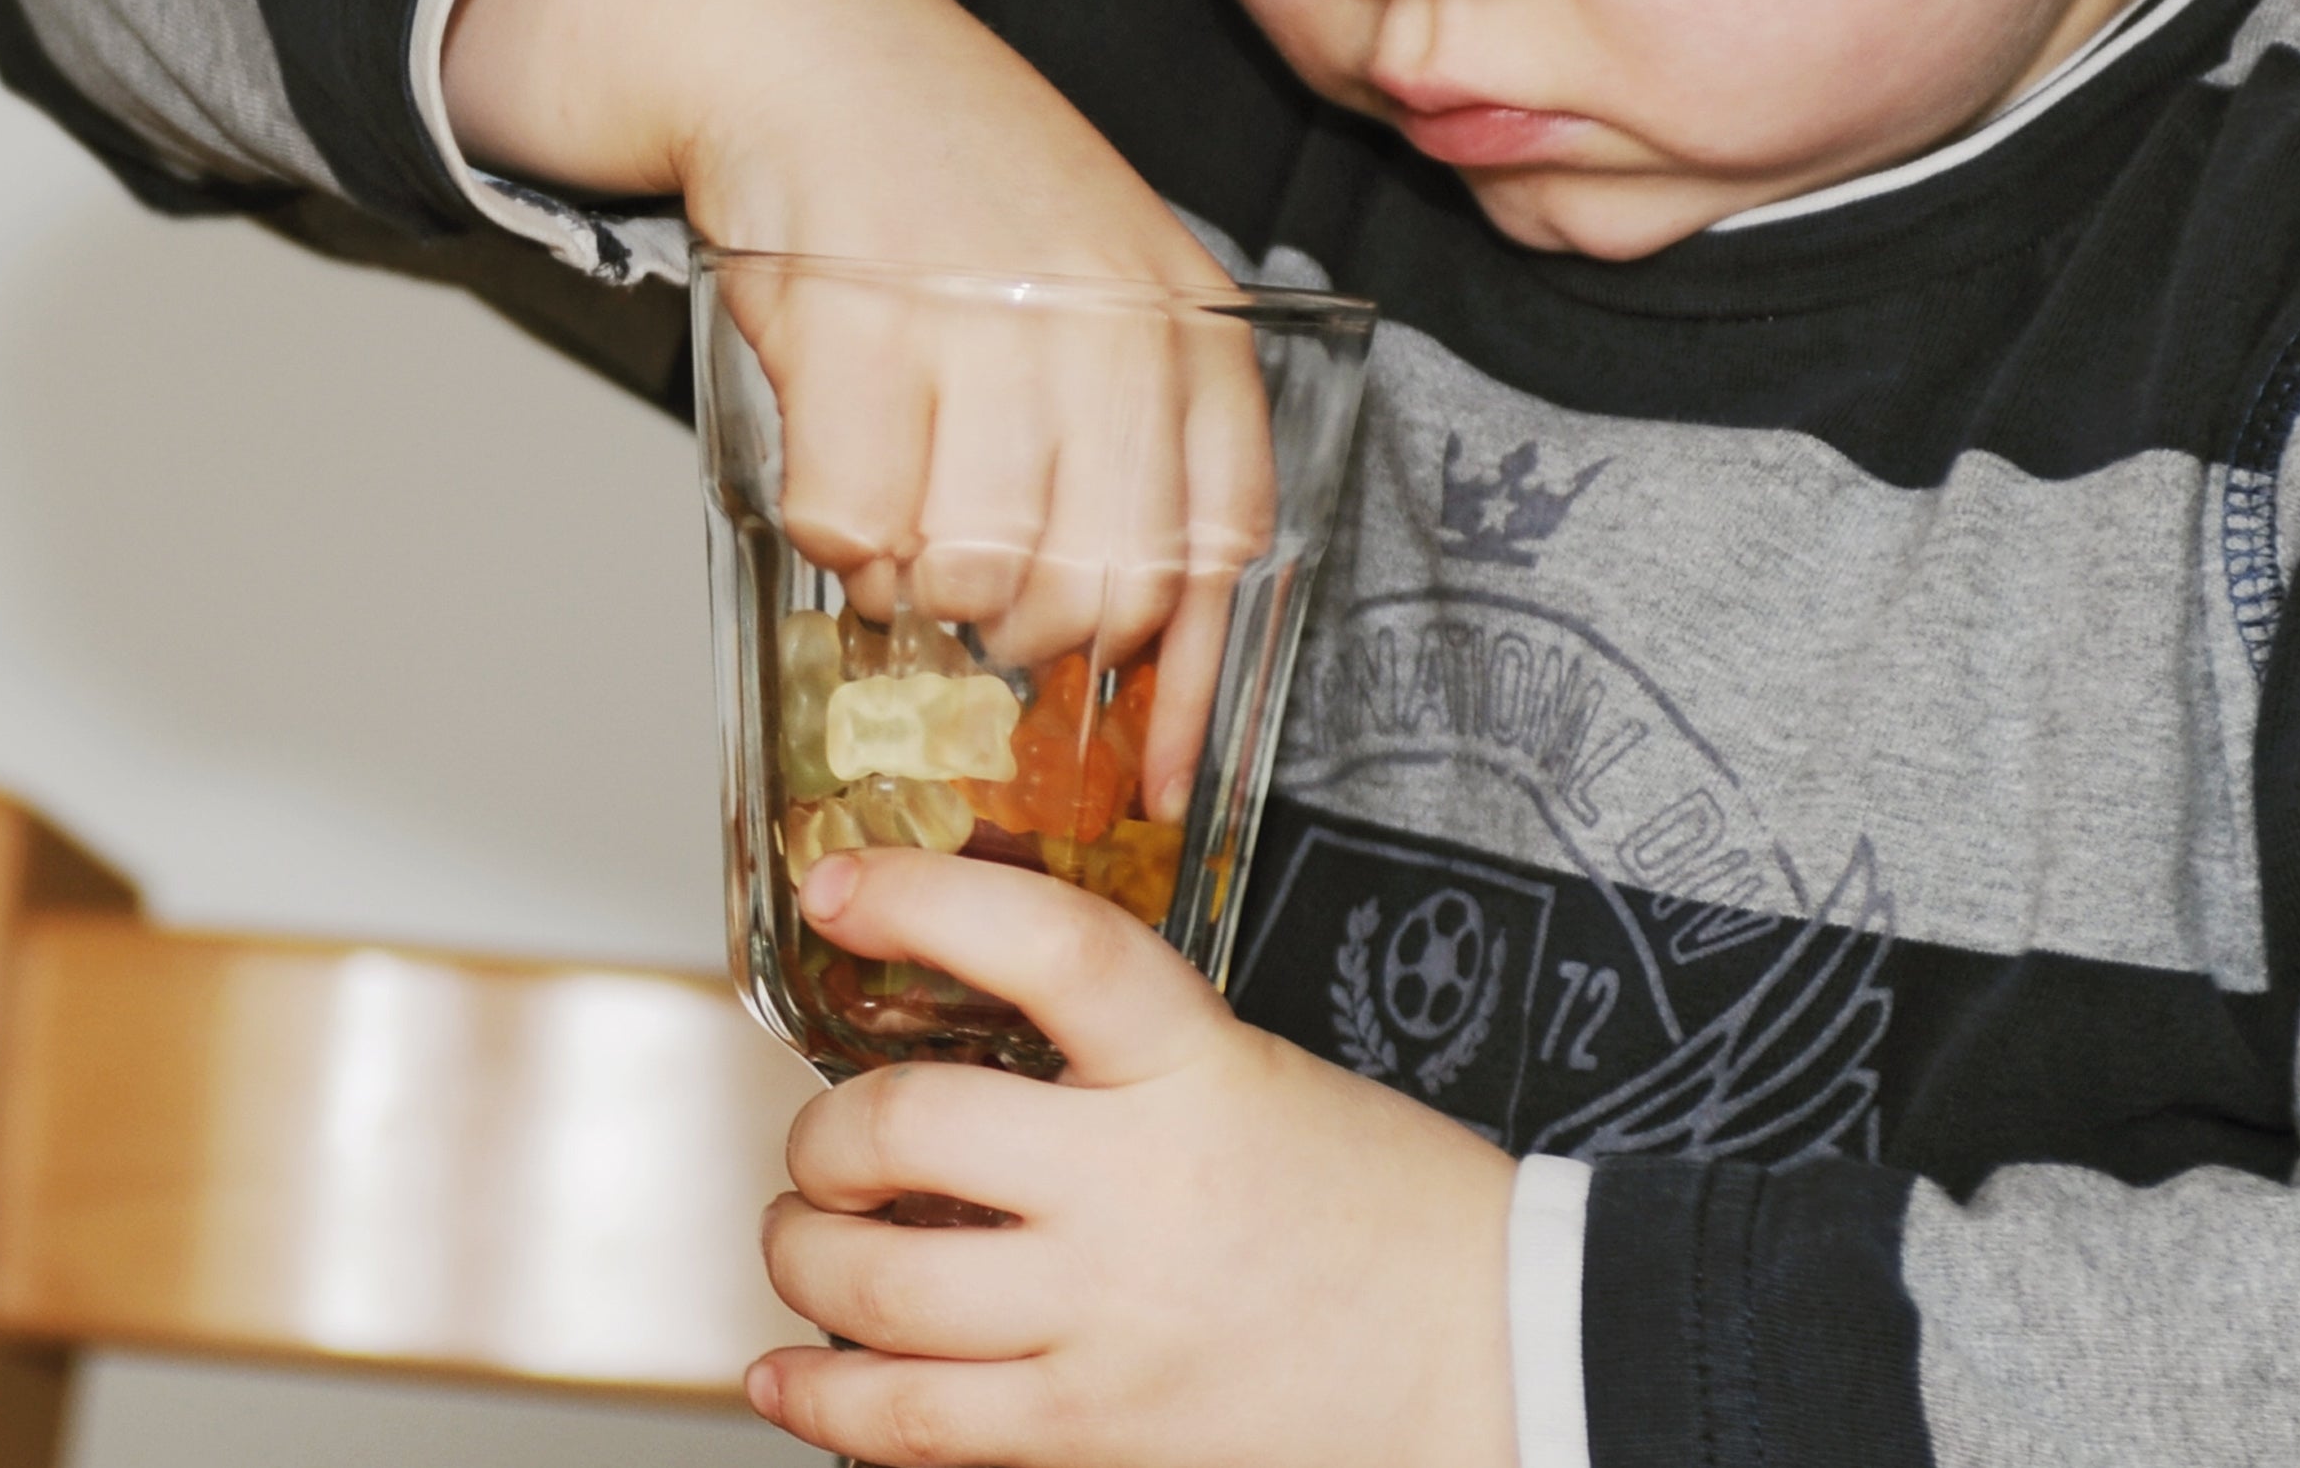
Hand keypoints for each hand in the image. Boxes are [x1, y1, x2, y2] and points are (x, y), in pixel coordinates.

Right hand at [449, 0, 1274, 784]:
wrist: (812, 50)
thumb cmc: (956, 194)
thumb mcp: (1100, 290)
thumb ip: (1136, 443)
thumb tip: (1141, 659)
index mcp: (1184, 317)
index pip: (1223, 542)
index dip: (1189, 680)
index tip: (1154, 771)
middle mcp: (1107, 318)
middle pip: (1103, 586)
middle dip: (1030, 637)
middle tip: (974, 593)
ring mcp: (987, 320)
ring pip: (976, 571)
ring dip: (919, 579)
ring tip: (899, 508)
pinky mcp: (862, 324)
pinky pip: (854, 521)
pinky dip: (835, 531)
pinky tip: (841, 470)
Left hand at [749, 849, 1520, 1467]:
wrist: (1509, 1359)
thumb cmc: (1395, 1219)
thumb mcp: (1261, 1078)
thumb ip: (1122, 1064)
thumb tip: (958, 1073)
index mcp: (1197, 1068)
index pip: (1043, 943)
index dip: (921, 900)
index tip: (838, 885)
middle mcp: (1140, 1187)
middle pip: (905, 1124)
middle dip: (824, 1135)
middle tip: (829, 1145)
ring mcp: (1110, 1317)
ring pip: (876, 1280)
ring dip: (802, 1253)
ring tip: (809, 1243)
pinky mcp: (1097, 1429)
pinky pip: (909, 1420)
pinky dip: (821, 1399)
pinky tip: (789, 1378)